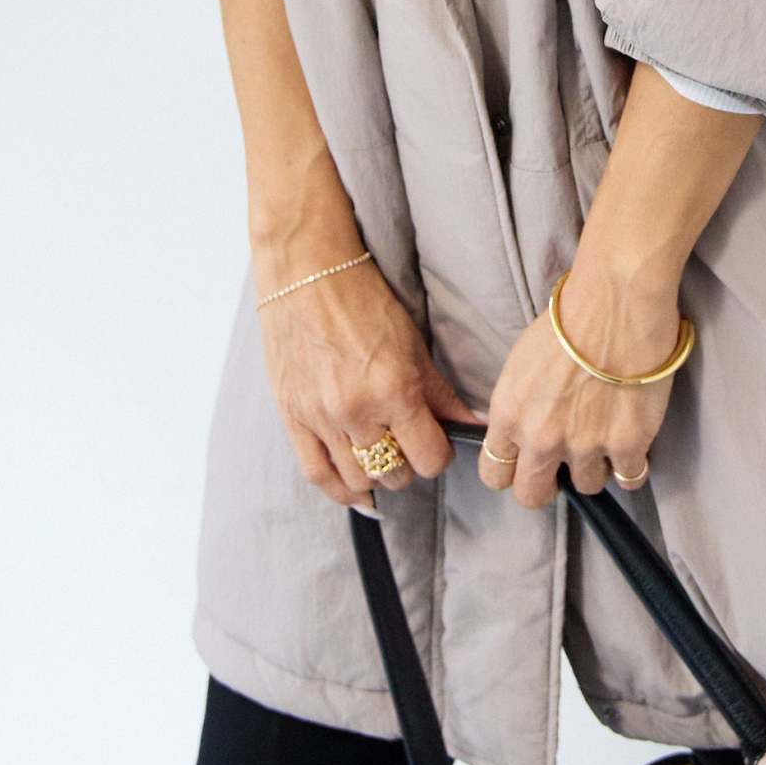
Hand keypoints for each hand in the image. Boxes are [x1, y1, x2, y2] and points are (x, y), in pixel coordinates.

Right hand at [255, 184, 488, 510]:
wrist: (305, 273)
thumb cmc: (362, 298)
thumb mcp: (413, 342)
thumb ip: (440, 393)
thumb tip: (472, 424)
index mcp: (394, 389)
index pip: (430, 457)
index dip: (439, 453)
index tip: (438, 440)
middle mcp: (357, 411)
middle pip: (396, 472)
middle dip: (409, 462)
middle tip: (409, 441)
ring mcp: (321, 418)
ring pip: (360, 478)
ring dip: (377, 473)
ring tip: (384, 454)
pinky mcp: (293, 418)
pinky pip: (317, 474)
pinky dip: (340, 490)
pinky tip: (356, 492)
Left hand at [477, 264, 683, 510]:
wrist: (615, 299)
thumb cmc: (568, 317)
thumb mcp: (521, 363)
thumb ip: (518, 407)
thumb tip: (523, 432)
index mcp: (509, 415)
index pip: (493, 475)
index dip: (512, 471)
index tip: (526, 462)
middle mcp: (541, 439)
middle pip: (532, 496)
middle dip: (547, 484)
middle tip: (565, 462)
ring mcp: (585, 446)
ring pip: (587, 486)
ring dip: (596, 466)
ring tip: (606, 434)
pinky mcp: (628, 444)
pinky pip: (629, 478)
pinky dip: (633, 464)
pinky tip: (633, 439)